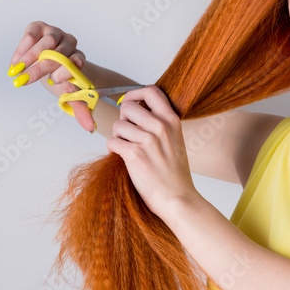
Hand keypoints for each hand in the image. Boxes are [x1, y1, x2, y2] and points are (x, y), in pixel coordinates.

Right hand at [9, 21, 94, 132]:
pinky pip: (32, 34)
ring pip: (46, 43)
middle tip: (23, 81)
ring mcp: (54, 32)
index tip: (54, 83)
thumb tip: (89, 128)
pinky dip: (22, 47)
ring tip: (16, 71)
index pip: (78, 62)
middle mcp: (69, 43)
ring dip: (29, 57)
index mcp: (79, 58)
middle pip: (59, 54)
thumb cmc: (57, 78)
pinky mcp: (39, 27)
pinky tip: (15, 61)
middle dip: (40, 69)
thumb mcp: (67, 93)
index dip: (66, 72)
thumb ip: (78, 108)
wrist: (46, 62)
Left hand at [105, 85, 199, 218]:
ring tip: (126, 148)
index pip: (151, 90)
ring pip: (117, 125)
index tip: (130, 103)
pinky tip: (121, 157)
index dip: (135, 94)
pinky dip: (113, 149)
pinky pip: (111, 142)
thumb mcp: (175, 140)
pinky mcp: (134, 155)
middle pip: (127, 107)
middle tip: (127, 134)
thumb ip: (160, 123)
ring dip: (117, 137)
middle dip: (123, 119)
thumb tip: (136, 110)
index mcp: (172, 120)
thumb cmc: (174, 173)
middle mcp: (160, 126)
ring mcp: (147, 140)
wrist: (178, 199)